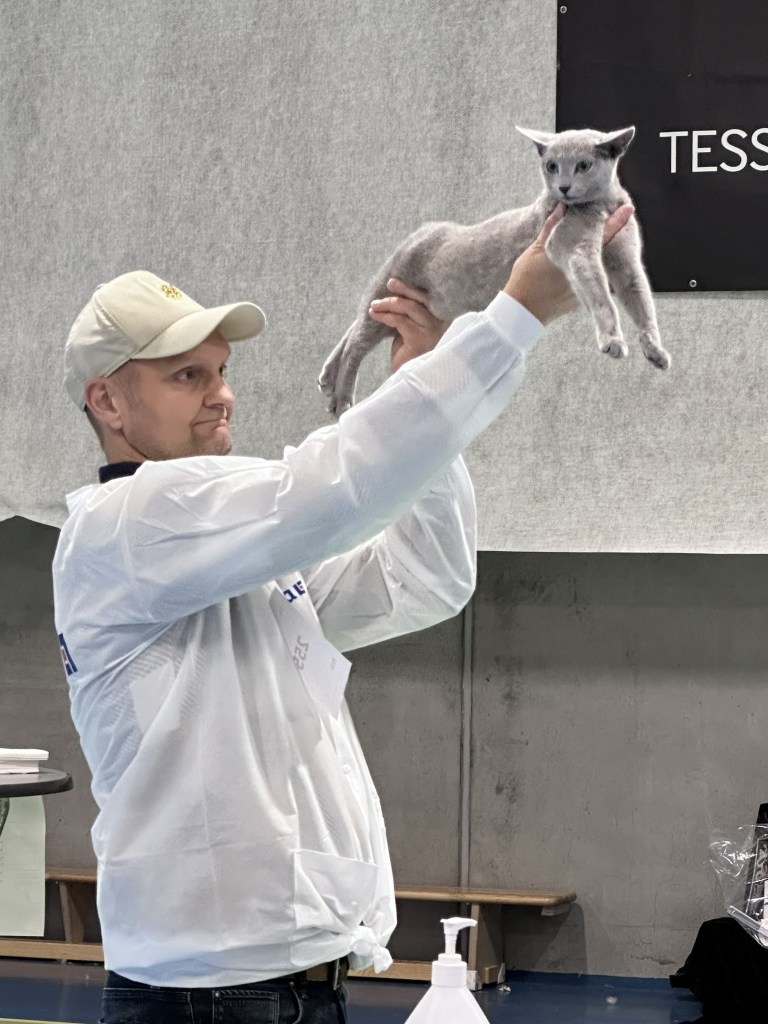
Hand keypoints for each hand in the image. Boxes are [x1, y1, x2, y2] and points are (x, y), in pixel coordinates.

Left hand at [368, 278, 449, 372]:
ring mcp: (432, 333)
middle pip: (423, 300)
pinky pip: (400, 321)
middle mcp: (442, 326)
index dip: (413, 290)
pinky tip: (375, 314)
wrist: (410, 382)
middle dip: (404, 290)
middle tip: (390, 284)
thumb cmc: (410, 357)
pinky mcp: (419, 340)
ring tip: (375, 304)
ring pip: (410, 307)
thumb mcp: (412, 331)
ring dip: (390, 303)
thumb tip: (396, 298)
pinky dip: (385, 315)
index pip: (430, 300)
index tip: (397, 284)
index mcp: (443, 322)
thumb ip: (410, 317)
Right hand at [503, 202, 634, 324]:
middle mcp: (584, 273)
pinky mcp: (581, 300)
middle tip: (612, 222)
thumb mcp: (535, 249)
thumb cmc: (525, 279)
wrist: (523, 312)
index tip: (628, 209)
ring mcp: (585, 288)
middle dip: (606, 238)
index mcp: (573, 257)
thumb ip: (551, 227)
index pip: (601, 236)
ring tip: (589, 247)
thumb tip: (563, 206)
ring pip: (596, 268)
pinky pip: (588, 282)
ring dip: (595, 258)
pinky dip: (586, 273)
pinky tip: (577, 269)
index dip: (616, 221)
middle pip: (602, 252)